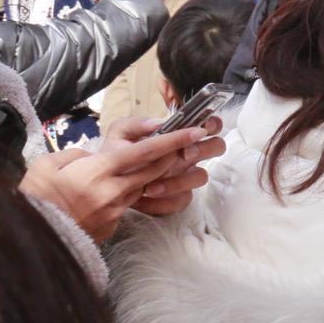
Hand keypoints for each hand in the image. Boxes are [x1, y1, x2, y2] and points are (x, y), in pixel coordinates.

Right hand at [20, 126, 221, 241]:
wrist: (31, 238)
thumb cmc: (36, 197)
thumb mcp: (47, 166)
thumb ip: (73, 155)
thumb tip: (88, 156)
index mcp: (99, 171)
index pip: (146, 152)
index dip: (173, 140)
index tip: (194, 131)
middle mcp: (114, 191)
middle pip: (155, 170)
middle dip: (174, 156)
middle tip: (189, 143)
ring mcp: (115, 211)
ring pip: (144, 187)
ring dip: (155, 175)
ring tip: (159, 163)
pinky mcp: (112, 225)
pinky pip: (127, 204)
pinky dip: (130, 193)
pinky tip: (117, 189)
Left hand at [101, 115, 227, 217]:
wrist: (107, 184)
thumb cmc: (117, 156)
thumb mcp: (119, 135)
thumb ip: (136, 125)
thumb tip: (158, 123)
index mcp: (178, 135)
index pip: (208, 124)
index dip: (212, 124)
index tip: (201, 129)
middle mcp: (187, 154)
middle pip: (216, 147)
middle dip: (204, 149)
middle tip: (184, 154)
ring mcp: (185, 176)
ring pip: (201, 176)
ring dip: (178, 180)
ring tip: (150, 185)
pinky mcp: (179, 197)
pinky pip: (183, 199)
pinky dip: (165, 198)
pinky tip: (147, 196)